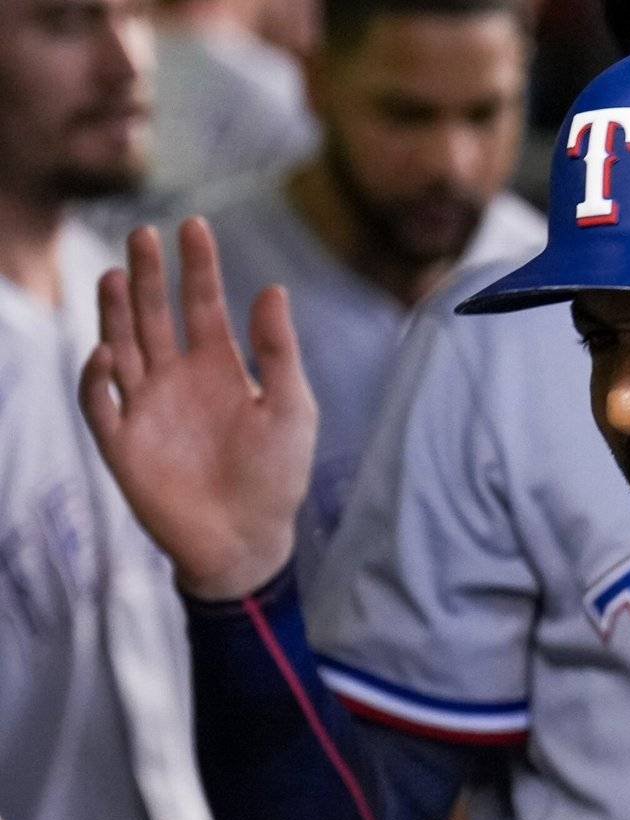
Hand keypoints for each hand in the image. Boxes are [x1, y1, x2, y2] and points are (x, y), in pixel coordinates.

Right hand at [79, 217, 316, 599]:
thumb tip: (274, 288)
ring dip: (115, 313)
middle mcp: (176, 378)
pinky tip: (108, 353)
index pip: (202, 304)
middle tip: (144, 235)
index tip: (193, 226)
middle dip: (148, 276)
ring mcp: (146, 408)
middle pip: (153, 315)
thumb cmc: (276, 477)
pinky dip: (98, 378)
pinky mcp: (123, 444)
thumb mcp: (291, 409)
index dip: (198, 267)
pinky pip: (100, 404)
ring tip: (118, 275)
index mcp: (219, 367)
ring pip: (120, 347)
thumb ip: (279, 352)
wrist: (248, 541)